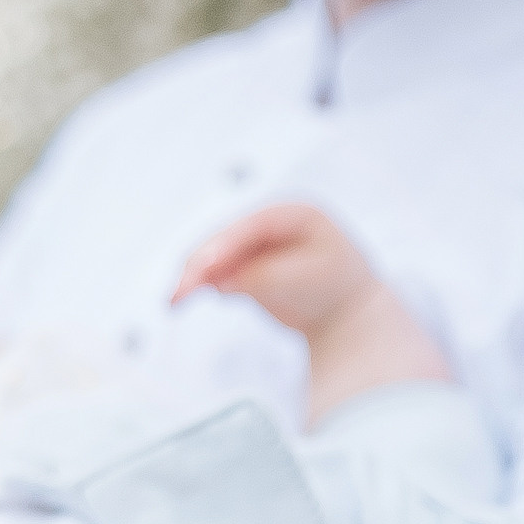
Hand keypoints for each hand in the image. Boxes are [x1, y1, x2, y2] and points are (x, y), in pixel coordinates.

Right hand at [175, 202, 449, 422]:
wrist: (347, 310)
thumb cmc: (338, 288)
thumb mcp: (307, 280)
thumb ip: (264, 276)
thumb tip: (221, 281)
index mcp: (295, 213)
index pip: (251, 224)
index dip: (223, 245)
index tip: (202, 268)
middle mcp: (270, 224)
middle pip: (224, 238)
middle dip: (199, 265)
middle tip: (178, 294)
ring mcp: (255, 243)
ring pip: (214, 255)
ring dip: (194, 276)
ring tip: (175, 301)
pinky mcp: (244, 264)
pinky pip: (215, 271)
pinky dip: (201, 285)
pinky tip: (186, 299)